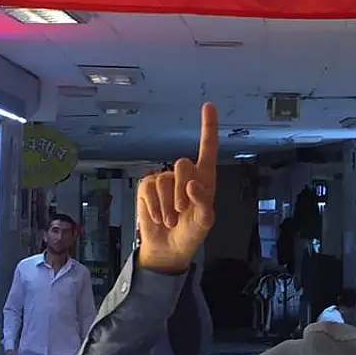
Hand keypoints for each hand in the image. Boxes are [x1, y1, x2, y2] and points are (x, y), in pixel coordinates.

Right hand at [136, 103, 217, 273]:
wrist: (169, 249)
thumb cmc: (191, 233)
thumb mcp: (205, 222)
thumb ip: (203, 202)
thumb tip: (192, 184)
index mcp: (205, 178)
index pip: (207, 148)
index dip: (208, 126)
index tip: (208, 105)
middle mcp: (185, 175)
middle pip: (182, 164)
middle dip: (182, 190)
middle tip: (182, 211)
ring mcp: (164, 180)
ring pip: (164, 179)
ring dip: (167, 206)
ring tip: (171, 219)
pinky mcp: (147, 188)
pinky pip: (149, 188)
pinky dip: (154, 207)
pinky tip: (158, 218)